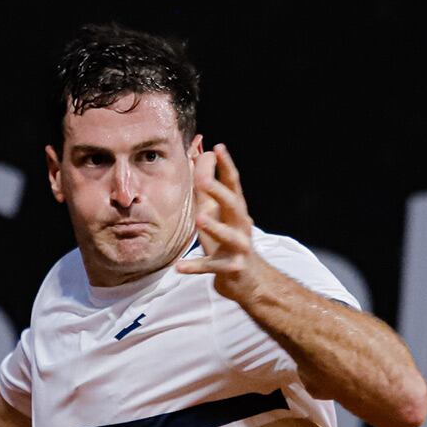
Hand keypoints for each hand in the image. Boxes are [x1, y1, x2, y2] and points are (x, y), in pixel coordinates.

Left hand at [174, 143, 269, 302]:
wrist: (248, 279)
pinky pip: (210, 267)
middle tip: (204, 180)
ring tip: (199, 219)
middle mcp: (241, 225)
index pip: (233, 184)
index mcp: (237, 210)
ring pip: (227, 236)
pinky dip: (195, 267)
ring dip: (214, 227)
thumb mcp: (217, 213)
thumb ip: (207, 188)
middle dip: (220, 192)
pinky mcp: (230, 268)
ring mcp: (238, 248)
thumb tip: (199, 155)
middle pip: (234, 205)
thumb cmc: (228, 241)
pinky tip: (178, 267)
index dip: (226, 165)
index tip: (218, 147)